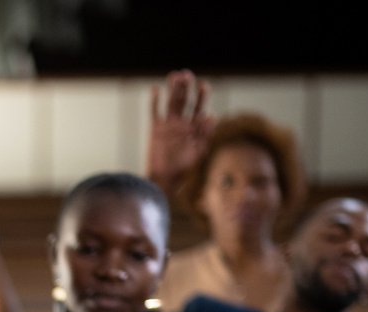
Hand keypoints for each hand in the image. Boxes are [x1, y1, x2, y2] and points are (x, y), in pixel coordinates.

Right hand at [146, 70, 214, 189]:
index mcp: (195, 128)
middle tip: (186, 74)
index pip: (200, 107)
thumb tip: (212, 115)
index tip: (203, 85)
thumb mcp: (200, 152)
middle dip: (186, 88)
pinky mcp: (155, 129)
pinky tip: (156, 89)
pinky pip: (154, 112)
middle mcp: (183, 123)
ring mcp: (169, 125)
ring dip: (172, 89)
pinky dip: (155, 101)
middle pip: (185, 101)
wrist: (165, 180)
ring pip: (171, 102)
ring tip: (174, 75)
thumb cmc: (185, 170)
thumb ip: (206, 134)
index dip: (202, 96)